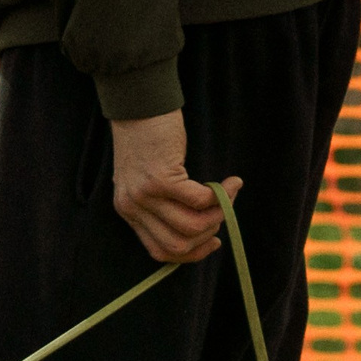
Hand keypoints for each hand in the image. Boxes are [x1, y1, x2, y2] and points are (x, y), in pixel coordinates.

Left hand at [110, 110, 242, 263]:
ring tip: (228, 194)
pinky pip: (199, 201)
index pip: (160, 251)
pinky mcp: (161, 179)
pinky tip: (231, 183)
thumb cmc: (148, 140)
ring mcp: (145, 195)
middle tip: (222, 214)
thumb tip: (200, 226)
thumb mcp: (146, 179)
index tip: (213, 241)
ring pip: (191, 226)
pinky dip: (221, 196)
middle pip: (177, 244)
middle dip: (208, 235)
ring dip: (218, 215)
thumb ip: (161, 203)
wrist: (138, 108)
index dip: (191, 253)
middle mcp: (133, 208)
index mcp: (129, 213)